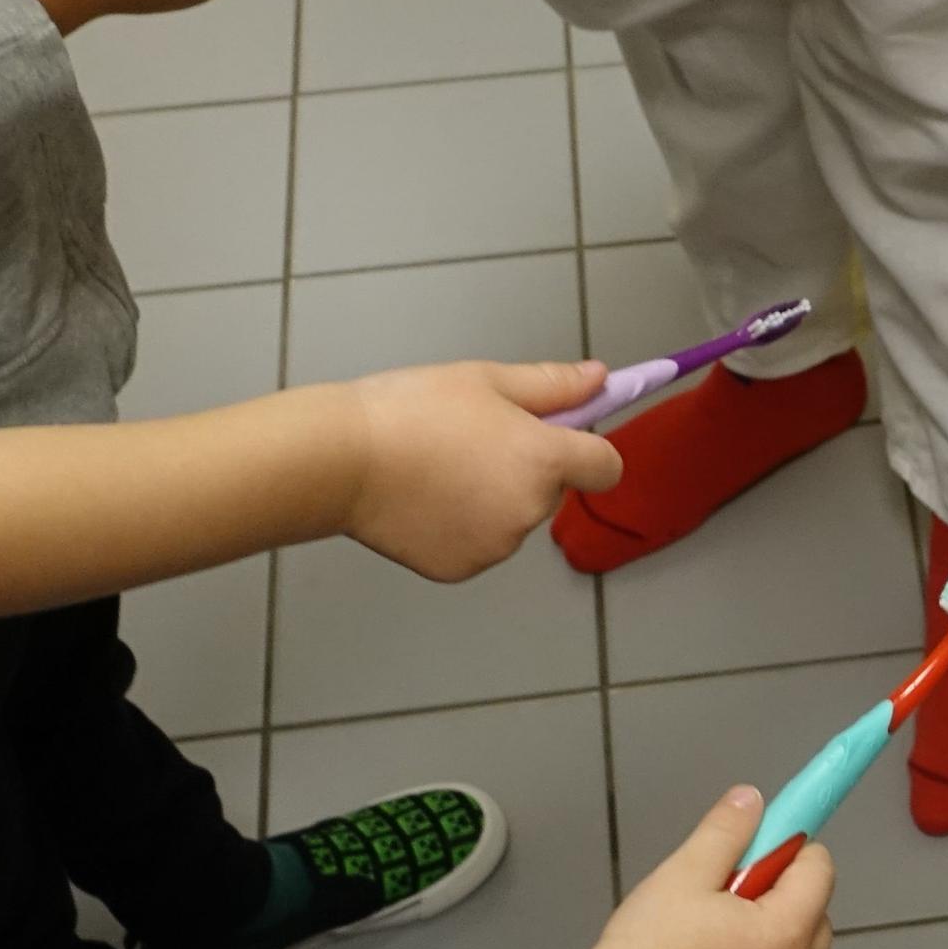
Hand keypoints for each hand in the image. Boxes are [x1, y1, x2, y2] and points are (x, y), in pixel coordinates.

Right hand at [336, 363, 620, 576]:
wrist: (342, 459)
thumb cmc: (412, 409)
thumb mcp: (485, 379)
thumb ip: (551, 385)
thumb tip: (601, 379)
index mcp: (544, 459)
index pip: (606, 466)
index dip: (588, 450)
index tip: (557, 436)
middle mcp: (530, 510)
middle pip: (551, 490)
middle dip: (526, 469)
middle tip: (472, 442)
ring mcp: (497, 545)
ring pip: (512, 519)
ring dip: (492, 499)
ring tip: (437, 470)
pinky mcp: (462, 569)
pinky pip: (478, 544)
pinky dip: (460, 527)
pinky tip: (423, 501)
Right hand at [556, 787, 833, 948]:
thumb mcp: (684, 874)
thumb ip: (726, 832)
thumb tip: (752, 801)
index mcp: (786, 932)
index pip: (819, 870)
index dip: (788, 849)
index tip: (755, 847)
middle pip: (814, 916)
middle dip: (782, 894)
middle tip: (725, 892)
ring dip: (767, 937)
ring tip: (707, 934)